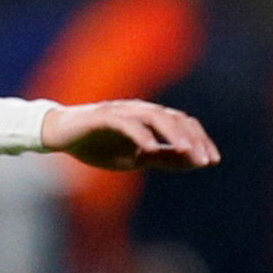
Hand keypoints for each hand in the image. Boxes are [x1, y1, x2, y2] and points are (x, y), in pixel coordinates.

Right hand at [40, 100, 220, 171]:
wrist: (59, 135)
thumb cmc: (97, 145)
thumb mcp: (134, 158)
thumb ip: (162, 158)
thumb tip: (192, 163)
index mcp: (149, 119)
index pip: (182, 124)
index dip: (200, 140)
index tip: (213, 161)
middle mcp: (139, 110)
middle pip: (174, 118)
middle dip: (193, 139)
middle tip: (206, 160)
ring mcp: (121, 111)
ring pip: (155, 117)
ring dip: (173, 134)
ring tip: (187, 152)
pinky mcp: (102, 116)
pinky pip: (126, 124)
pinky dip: (140, 135)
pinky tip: (150, 150)